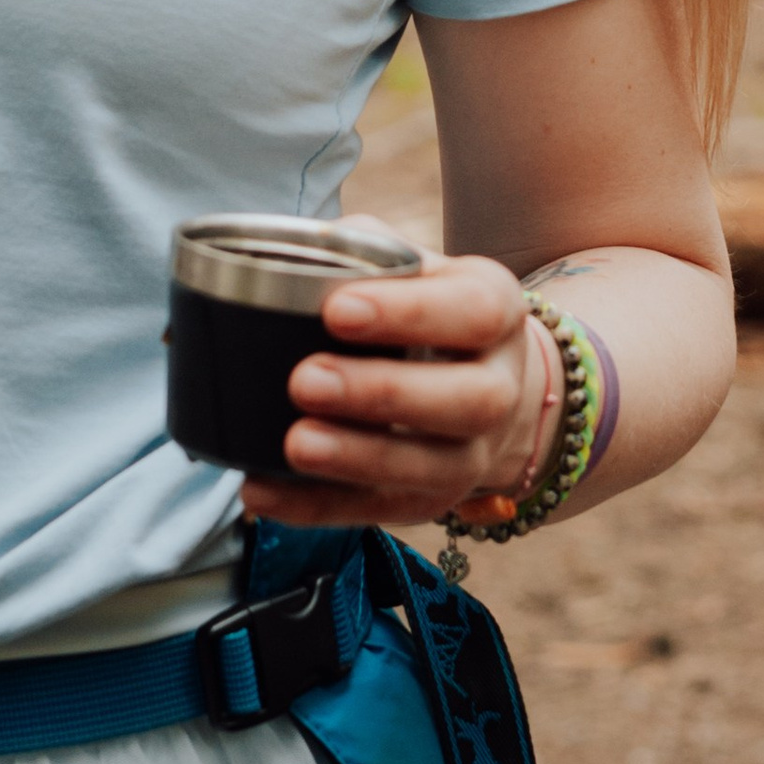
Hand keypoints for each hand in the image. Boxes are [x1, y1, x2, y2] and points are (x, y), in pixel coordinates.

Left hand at [248, 234, 561, 529]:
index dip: (408, 314)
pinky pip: (380, 512)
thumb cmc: (422, 309)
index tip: (337, 309)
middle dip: (383, 393)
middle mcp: (500, 385)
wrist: (482, 378)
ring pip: (434, 468)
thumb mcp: (411, 267)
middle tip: (305, 379)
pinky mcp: (432, 500)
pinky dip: (317, 507)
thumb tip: (287, 256)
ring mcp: (474, 453)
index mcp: (496, 308)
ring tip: (295, 443)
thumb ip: (358, 251)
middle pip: (467, 401)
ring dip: (358, 458)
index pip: (473, 312)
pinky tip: (264, 492)